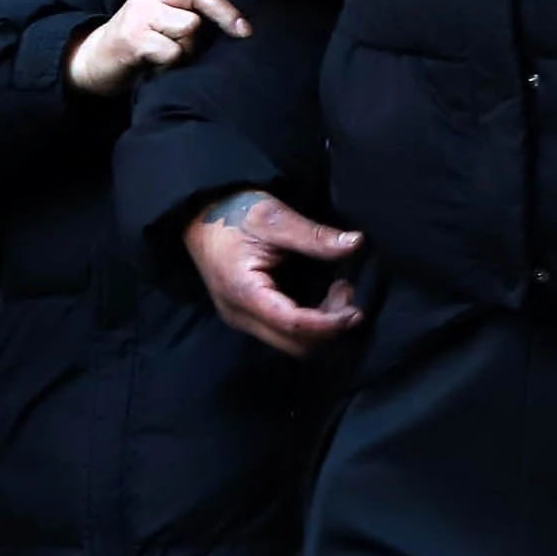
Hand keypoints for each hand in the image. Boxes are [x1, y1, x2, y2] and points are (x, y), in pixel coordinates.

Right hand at [66, 0, 247, 97]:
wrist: (94, 60)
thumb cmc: (139, 40)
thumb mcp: (162, 14)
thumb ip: (187, 2)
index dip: (227, 4)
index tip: (245, 28)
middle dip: (225, 15)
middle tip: (242, 33)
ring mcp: (140, 15)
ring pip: (189, 26)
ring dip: (189, 48)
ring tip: (173, 56)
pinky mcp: (133, 39)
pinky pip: (172, 51)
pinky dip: (172, 64)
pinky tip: (159, 67)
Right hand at [183, 190, 364, 354]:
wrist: (200, 211)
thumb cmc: (234, 210)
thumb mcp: (274, 216)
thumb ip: (314, 235)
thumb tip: (356, 243)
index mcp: (244, 292)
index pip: (293, 325)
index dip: (329, 324)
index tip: (356, 311)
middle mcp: (241, 315)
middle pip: (295, 345)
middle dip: (328, 327)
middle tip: (347, 291)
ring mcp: (242, 318)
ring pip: (292, 343)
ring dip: (321, 326)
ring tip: (338, 290)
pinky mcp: (248, 314)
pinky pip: (284, 332)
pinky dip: (310, 322)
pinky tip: (321, 295)